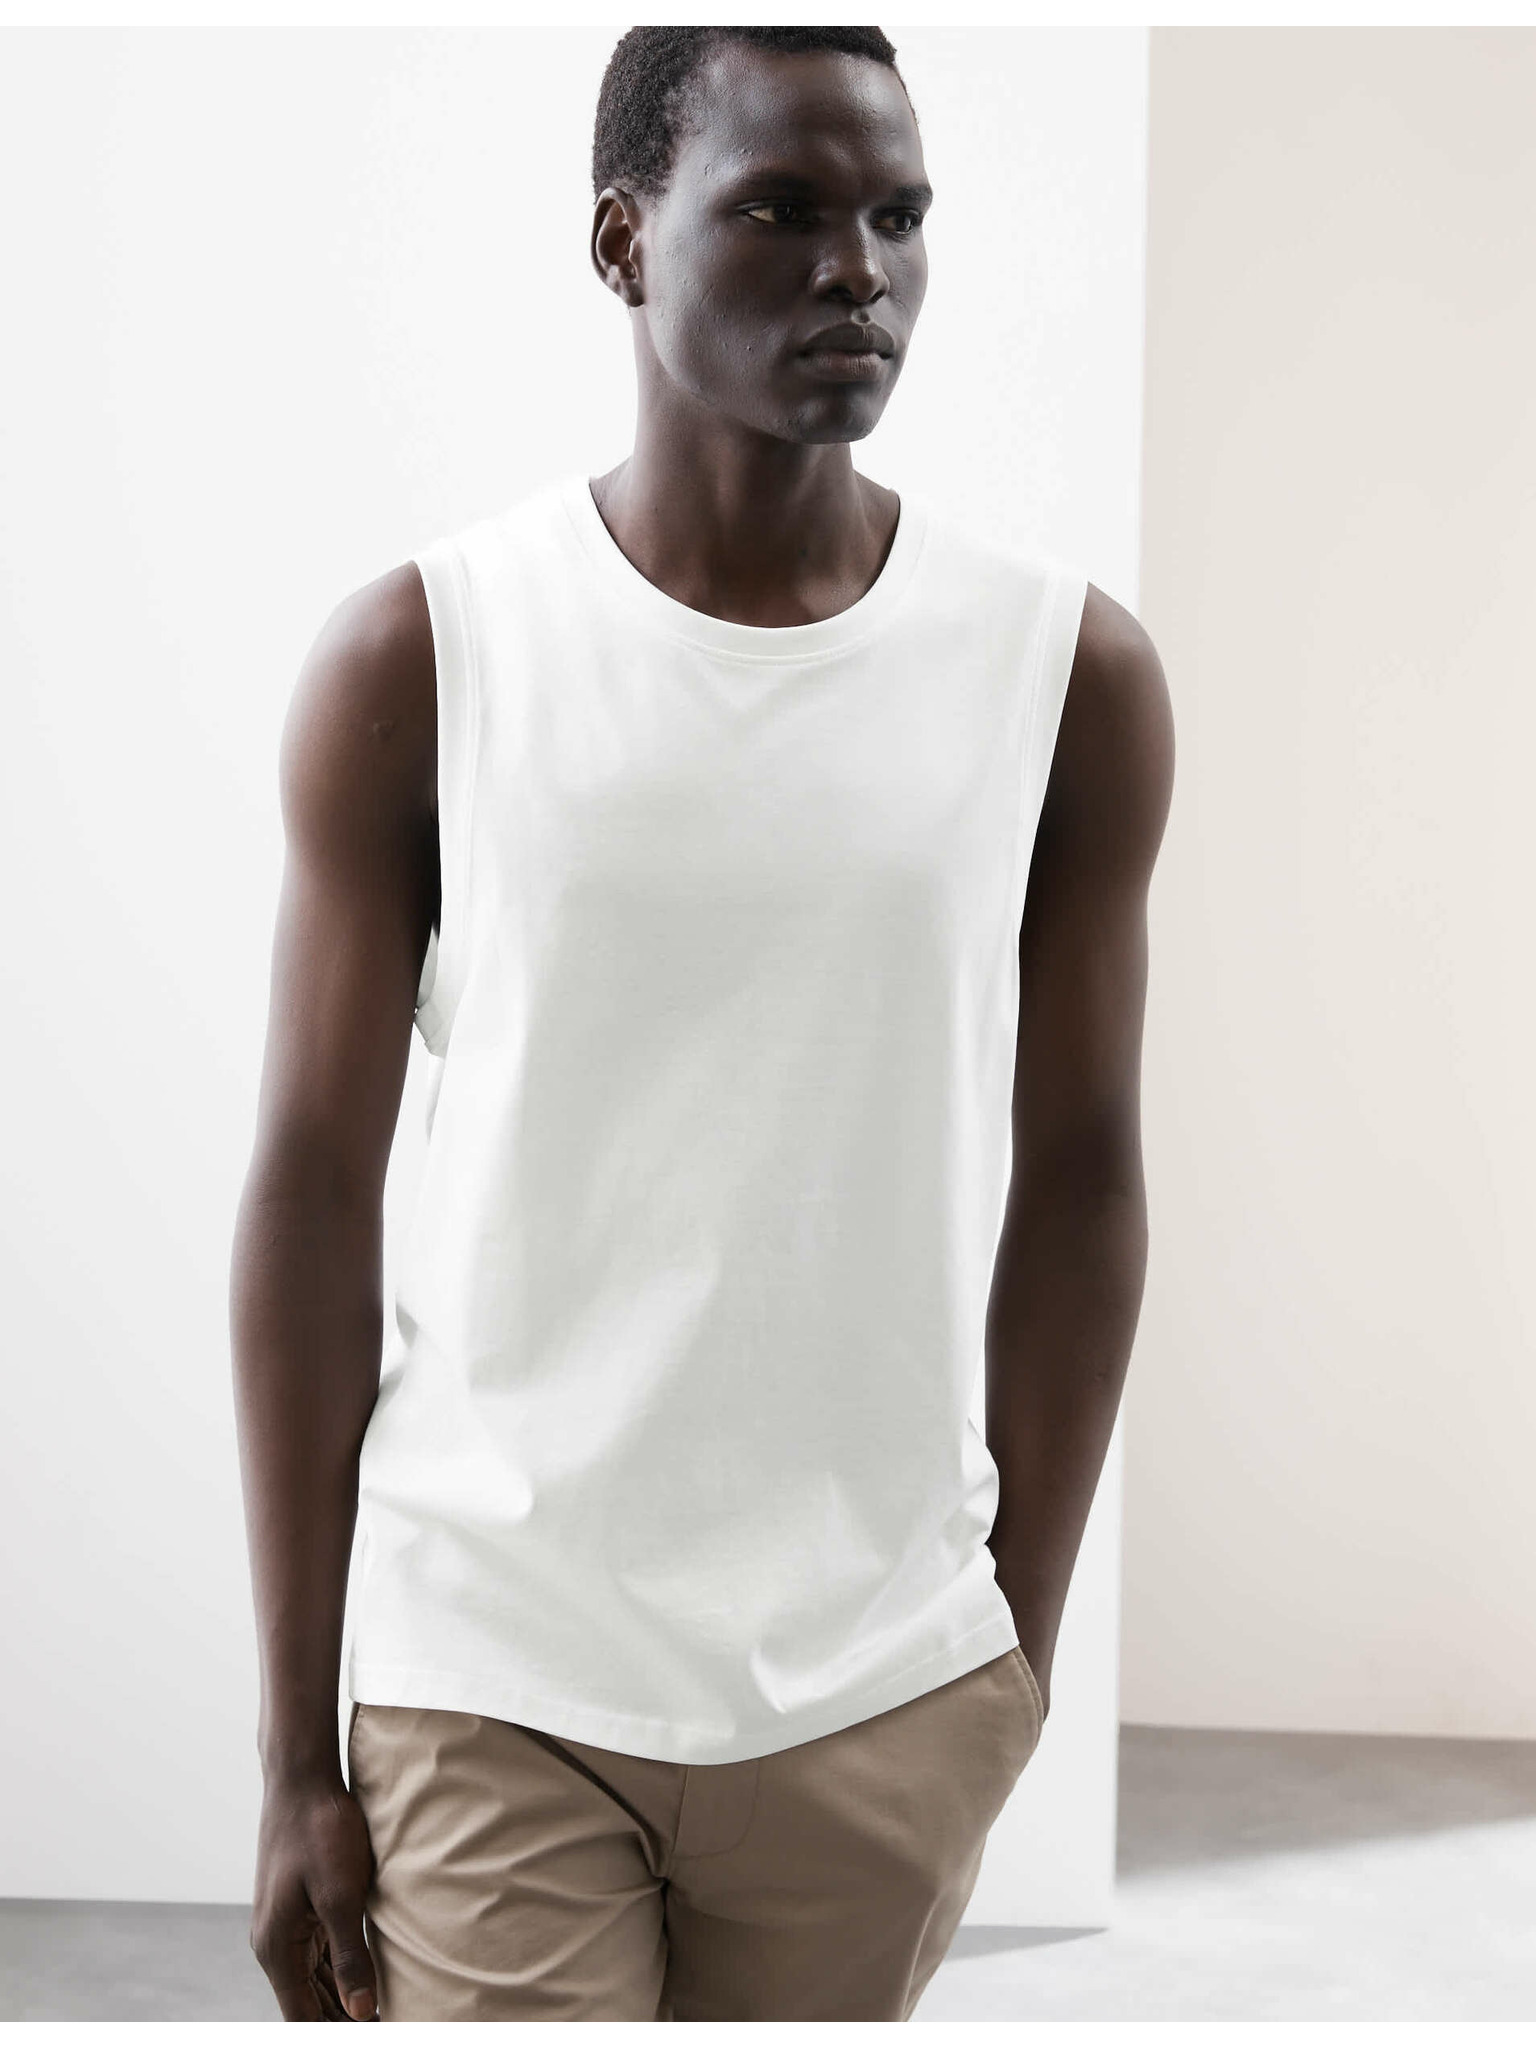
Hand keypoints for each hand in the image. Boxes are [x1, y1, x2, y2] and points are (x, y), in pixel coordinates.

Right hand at [250, 1768, 378, 2019]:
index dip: (337, 2031)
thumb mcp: (341, 1894)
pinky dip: (340, 1970)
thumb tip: (362, 2011)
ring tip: (384, 2009)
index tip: (376, 2032)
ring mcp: (286, 1924)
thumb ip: (350, 1956)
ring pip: (314, 1979)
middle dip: (343, 2017)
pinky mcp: (299, 1907)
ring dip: (344, 1997)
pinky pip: (319, 1952)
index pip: (303, 2016)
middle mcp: (275, 1943)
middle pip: (308, 2002)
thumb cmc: (320, 1830)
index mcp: (277, 1947)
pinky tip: (368, 1976)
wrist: (303, 1778)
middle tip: (388, 2021)